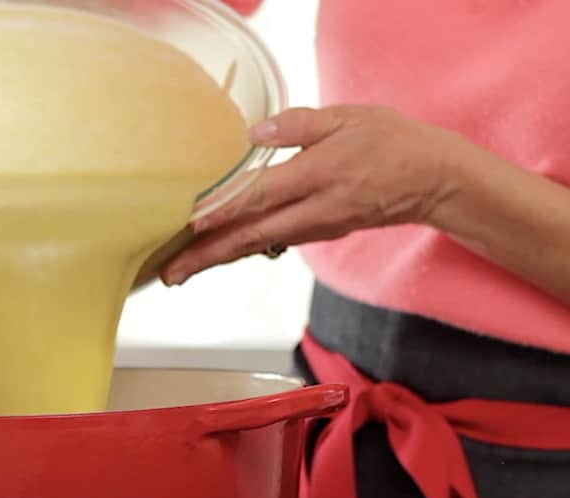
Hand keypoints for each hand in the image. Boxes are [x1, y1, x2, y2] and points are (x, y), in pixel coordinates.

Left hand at [159, 105, 460, 285]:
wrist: (434, 180)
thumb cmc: (391, 142)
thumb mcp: (349, 118)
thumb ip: (299, 124)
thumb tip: (254, 132)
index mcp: (319, 176)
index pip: (262, 196)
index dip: (224, 210)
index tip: (190, 222)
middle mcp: (314, 210)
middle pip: (251, 235)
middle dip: (206, 256)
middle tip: (168, 273)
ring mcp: (316, 227)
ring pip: (257, 244)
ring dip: (217, 257)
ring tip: (179, 270)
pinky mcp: (317, 233)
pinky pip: (271, 242)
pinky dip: (239, 248)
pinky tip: (213, 251)